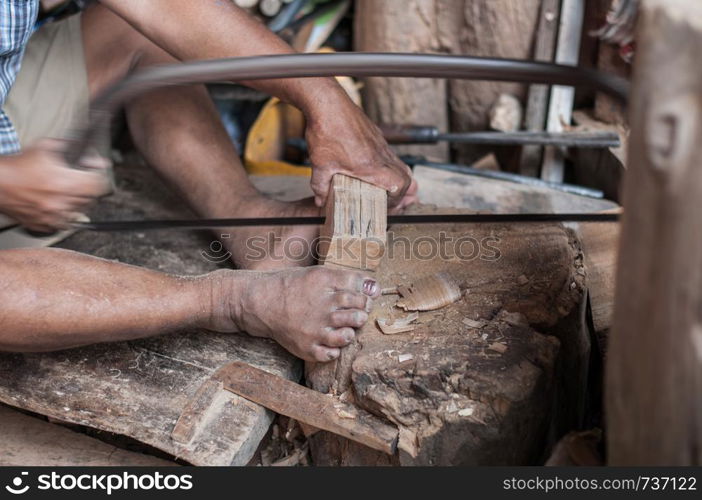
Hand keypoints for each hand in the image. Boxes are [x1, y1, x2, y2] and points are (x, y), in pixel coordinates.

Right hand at [0, 139, 110, 231]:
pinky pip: (62, 225)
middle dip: (88, 189)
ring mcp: (51, 216)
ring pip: (78, 214)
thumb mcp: (46, 147)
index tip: (94, 173)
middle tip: (80, 182)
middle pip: (90, 200)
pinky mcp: (42, 225)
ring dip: (76, 204)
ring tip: (67, 194)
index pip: (98, 185)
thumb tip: (91, 156)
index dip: (98, 176)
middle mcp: (59, 202)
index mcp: (64, 182)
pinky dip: (62, 216)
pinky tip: (56, 206)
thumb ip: (71, 148)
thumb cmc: (17, 165)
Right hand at [211, 267, 380, 361]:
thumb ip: (348, 278)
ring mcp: (314, 330)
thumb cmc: (294, 286)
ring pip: (348, 336)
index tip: (359, 300)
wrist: (262, 302)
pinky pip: (331, 355)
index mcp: (326, 286)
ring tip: (341, 328)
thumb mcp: (320, 274)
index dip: (365, 298)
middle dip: (360, 315)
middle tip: (352, 314)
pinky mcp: (306, 347)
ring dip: (350, 332)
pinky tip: (329, 341)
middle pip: (358, 315)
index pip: (360, 294)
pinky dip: (334, 350)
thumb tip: (377, 287)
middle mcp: (322, 308)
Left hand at [305, 95, 415, 208]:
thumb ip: (321, 186)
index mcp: (371, 165)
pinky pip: (388, 154)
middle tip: (389, 201)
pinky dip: (386, 165)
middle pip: (407, 177)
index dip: (396, 200)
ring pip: (399, 164)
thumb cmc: (325, 130)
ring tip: (382, 188)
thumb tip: (321, 201)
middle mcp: (381, 154)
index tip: (385, 206)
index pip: (400, 186)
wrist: (327, 102)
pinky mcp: (375, 135)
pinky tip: (370, 169)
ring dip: (394, 178)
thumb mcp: (320, 164)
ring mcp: (380, 143)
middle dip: (402, 192)